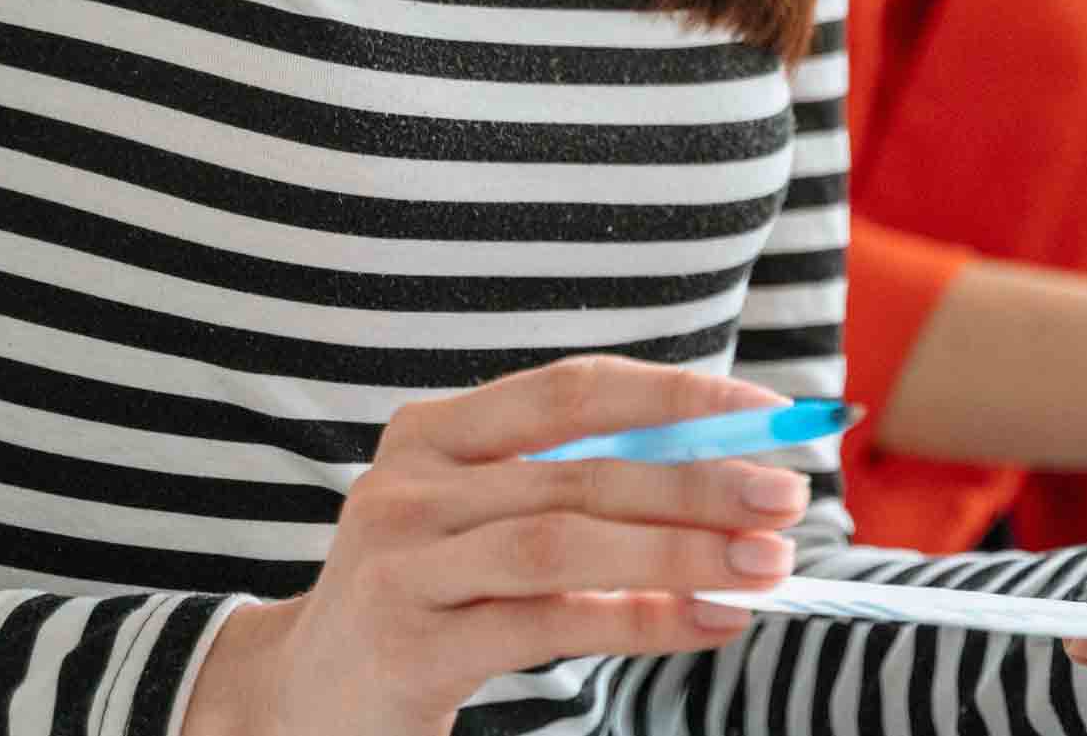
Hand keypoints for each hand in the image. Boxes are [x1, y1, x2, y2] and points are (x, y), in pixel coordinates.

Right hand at [179, 357, 805, 735]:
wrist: (298, 696)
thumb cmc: (423, 597)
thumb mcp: (479, 520)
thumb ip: (573, 487)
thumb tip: (730, 471)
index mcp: (434, 432)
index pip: (574, 390)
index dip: (678, 395)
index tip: (771, 414)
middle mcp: (409, 485)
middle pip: (582, 469)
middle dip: (700, 480)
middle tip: (788, 497)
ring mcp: (402, 565)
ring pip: (565, 542)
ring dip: (679, 550)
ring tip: (765, 563)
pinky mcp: (410, 647)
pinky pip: (546, 624)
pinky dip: (640, 622)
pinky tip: (707, 622)